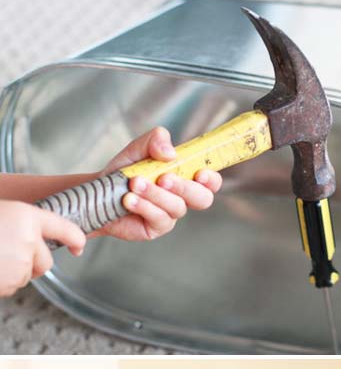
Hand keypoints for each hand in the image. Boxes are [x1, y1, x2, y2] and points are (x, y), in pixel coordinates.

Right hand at [0, 200, 84, 295]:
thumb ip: (18, 225)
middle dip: (35, 264)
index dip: (74, 237)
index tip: (80, 245)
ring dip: (14, 271)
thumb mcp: (1, 213)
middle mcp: (29, 240)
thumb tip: (31, 237)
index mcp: (26, 217)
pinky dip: (3, 281)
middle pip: (46, 261)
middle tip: (12, 255)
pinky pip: (12, 286)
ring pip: (27, 275)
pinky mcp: (12, 284)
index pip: (62, 227)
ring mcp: (22, 264)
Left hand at [97, 126, 222, 240]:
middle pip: (202, 198)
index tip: (201, 173)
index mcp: (185, 176)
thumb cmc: (125, 170)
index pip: (211, 181)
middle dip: (185, 187)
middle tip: (163, 178)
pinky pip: (159, 218)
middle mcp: (182, 197)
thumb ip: (155, 140)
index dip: (212, 179)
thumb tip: (170, 153)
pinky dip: (144, 206)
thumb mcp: (139, 147)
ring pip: (177, 207)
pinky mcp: (156, 228)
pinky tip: (129, 199)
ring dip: (156, 194)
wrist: (101, 191)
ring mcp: (170, 214)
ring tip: (134, 184)